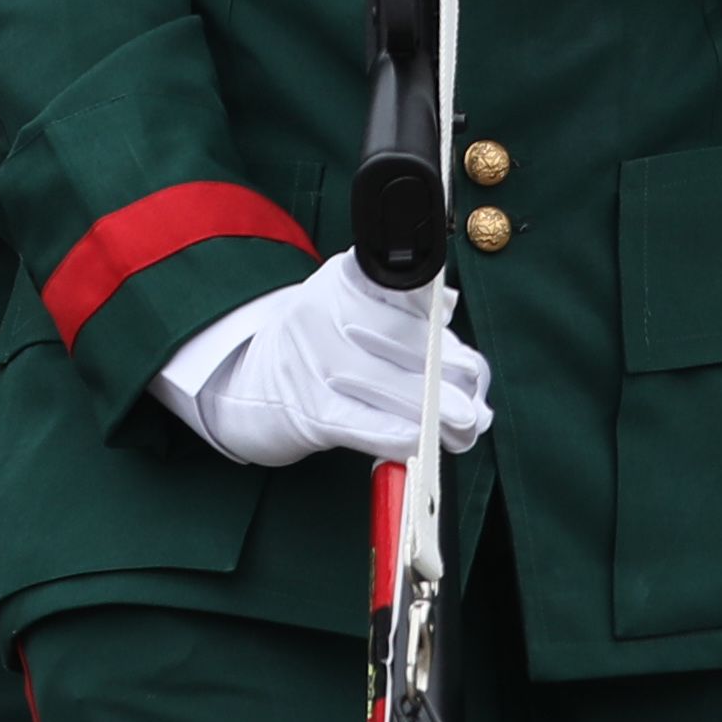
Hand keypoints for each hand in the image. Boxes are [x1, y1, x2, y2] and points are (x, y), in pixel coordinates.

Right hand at [150, 251, 490, 467]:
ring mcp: (308, 361)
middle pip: (402, 342)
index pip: (402, 290)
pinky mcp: (305, 409)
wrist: (247, 383)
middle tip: (475, 399)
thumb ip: (410, 318)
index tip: (465, 353)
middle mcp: (319, 311)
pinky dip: (398, 434)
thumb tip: (457, 336)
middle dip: (449, 376)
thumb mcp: (357, 314)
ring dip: (435, 411)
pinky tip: (421, 441)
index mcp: (343, 280)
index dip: (437, 319)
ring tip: (465, 425)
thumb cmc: (321, 349)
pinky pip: (363, 423)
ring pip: (388, 386)